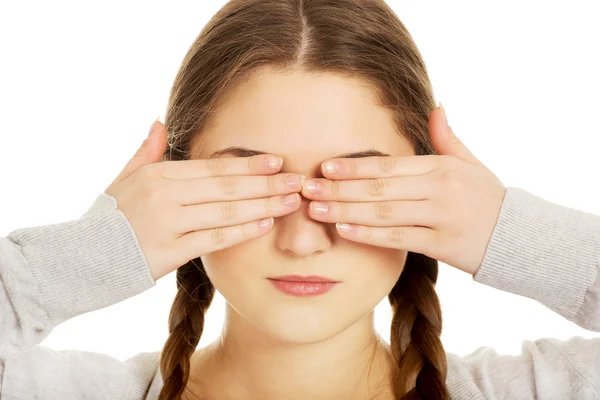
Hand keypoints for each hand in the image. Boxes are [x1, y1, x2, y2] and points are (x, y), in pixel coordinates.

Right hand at [105, 119, 303, 280]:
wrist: (80, 259)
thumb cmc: (108, 218)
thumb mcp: (123, 179)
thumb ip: (146, 152)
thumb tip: (159, 121)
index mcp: (158, 175)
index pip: (212, 167)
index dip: (247, 164)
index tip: (276, 161)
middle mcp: (165, 195)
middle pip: (226, 186)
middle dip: (265, 183)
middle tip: (296, 180)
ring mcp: (167, 223)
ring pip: (226, 211)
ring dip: (262, 205)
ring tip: (290, 202)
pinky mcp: (169, 252)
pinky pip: (214, 239)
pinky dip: (241, 231)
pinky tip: (264, 224)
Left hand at [301, 105, 506, 275]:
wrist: (519, 236)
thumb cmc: (487, 197)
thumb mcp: (470, 163)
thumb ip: (447, 138)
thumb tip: (435, 107)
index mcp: (440, 167)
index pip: (388, 165)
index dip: (354, 166)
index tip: (324, 166)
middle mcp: (438, 189)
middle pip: (379, 188)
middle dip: (339, 188)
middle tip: (307, 188)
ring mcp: (439, 217)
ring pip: (383, 213)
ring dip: (345, 210)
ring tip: (316, 209)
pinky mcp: (441, 244)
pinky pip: (397, 239)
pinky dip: (368, 235)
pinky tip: (343, 230)